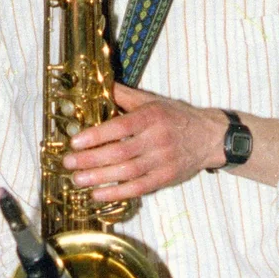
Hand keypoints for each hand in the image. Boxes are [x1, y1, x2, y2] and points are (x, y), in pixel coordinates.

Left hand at [63, 82, 224, 200]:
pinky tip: (98, 193)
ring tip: (77, 179)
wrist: (210, 137)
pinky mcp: (166, 178)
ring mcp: (163, 160)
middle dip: (91, 159)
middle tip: (68, 162)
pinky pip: (139, 188)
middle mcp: (158, 138)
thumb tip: (96, 84)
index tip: (75, 141)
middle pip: (120, 152)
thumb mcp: (152, 101)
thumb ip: (124, 95)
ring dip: (99, 178)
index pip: (120, 127)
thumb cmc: (176, 117)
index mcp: (152, 117)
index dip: (96, 135)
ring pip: (127, 172)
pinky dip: (117, 192)